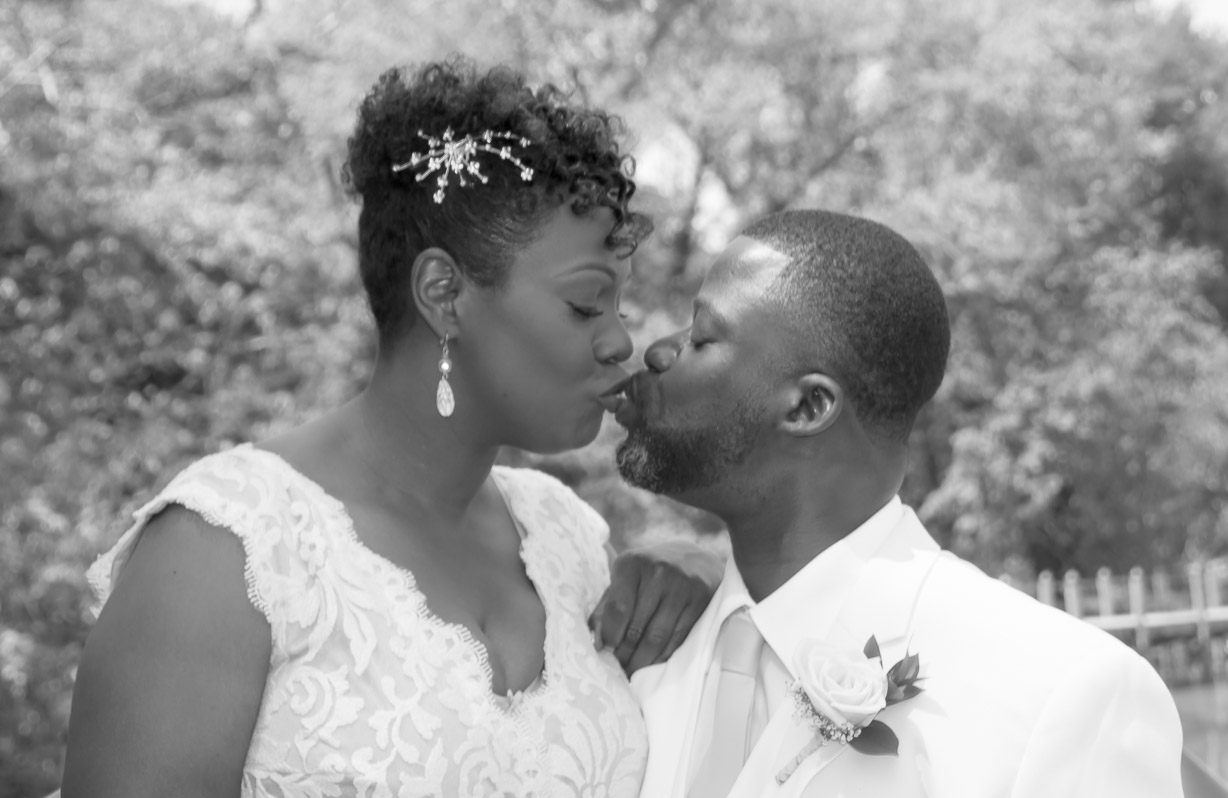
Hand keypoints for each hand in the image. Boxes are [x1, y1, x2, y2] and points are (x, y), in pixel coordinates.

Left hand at [590, 540, 724, 675]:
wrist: (694, 560)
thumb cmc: (649, 575)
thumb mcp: (625, 580)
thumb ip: (606, 607)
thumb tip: (596, 642)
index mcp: (632, 563)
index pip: (618, 608)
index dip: (610, 635)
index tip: (606, 650)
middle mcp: (658, 571)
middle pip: (636, 627)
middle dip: (625, 654)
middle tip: (619, 668)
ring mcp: (682, 586)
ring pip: (657, 637)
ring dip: (643, 661)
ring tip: (633, 670)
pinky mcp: (700, 600)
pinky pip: (678, 638)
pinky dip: (663, 656)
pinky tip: (654, 662)